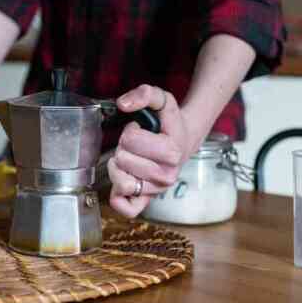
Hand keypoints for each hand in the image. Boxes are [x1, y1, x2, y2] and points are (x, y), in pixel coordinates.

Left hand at [108, 84, 194, 217]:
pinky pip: (126, 208)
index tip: (142, 130)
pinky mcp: (147, 201)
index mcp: (172, 152)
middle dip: (123, 148)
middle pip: (122, 159)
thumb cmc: (169, 123)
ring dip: (118, 167)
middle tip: (136, 146)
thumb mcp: (162, 99)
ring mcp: (156, 190)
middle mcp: (166, 175)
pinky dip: (118, 196)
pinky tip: (123, 179)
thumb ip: (144, 94)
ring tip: (130, 159)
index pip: (130, 139)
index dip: (131, 130)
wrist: (183, 141)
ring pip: (120, 182)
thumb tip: (123, 104)